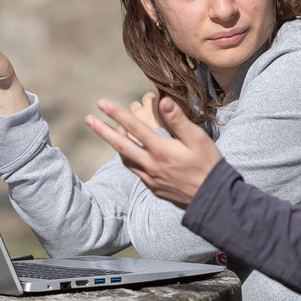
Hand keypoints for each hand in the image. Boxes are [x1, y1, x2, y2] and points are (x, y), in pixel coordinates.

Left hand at [85, 95, 221, 207]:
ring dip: (115, 145)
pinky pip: (136, 171)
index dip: (117, 114)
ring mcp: (151, 178)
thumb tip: (163, 101)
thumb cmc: (208, 165)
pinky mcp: (153, 188)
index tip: (102, 103)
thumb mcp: (198, 139)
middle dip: (102, 130)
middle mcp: (151, 164)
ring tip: (110, 133)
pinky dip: (129, 159)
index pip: (134, 127)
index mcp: (161, 150)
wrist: (213, 199)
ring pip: (126, 159)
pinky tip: (132, 154)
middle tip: (88, 119)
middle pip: (120, 145)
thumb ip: (178, 121)